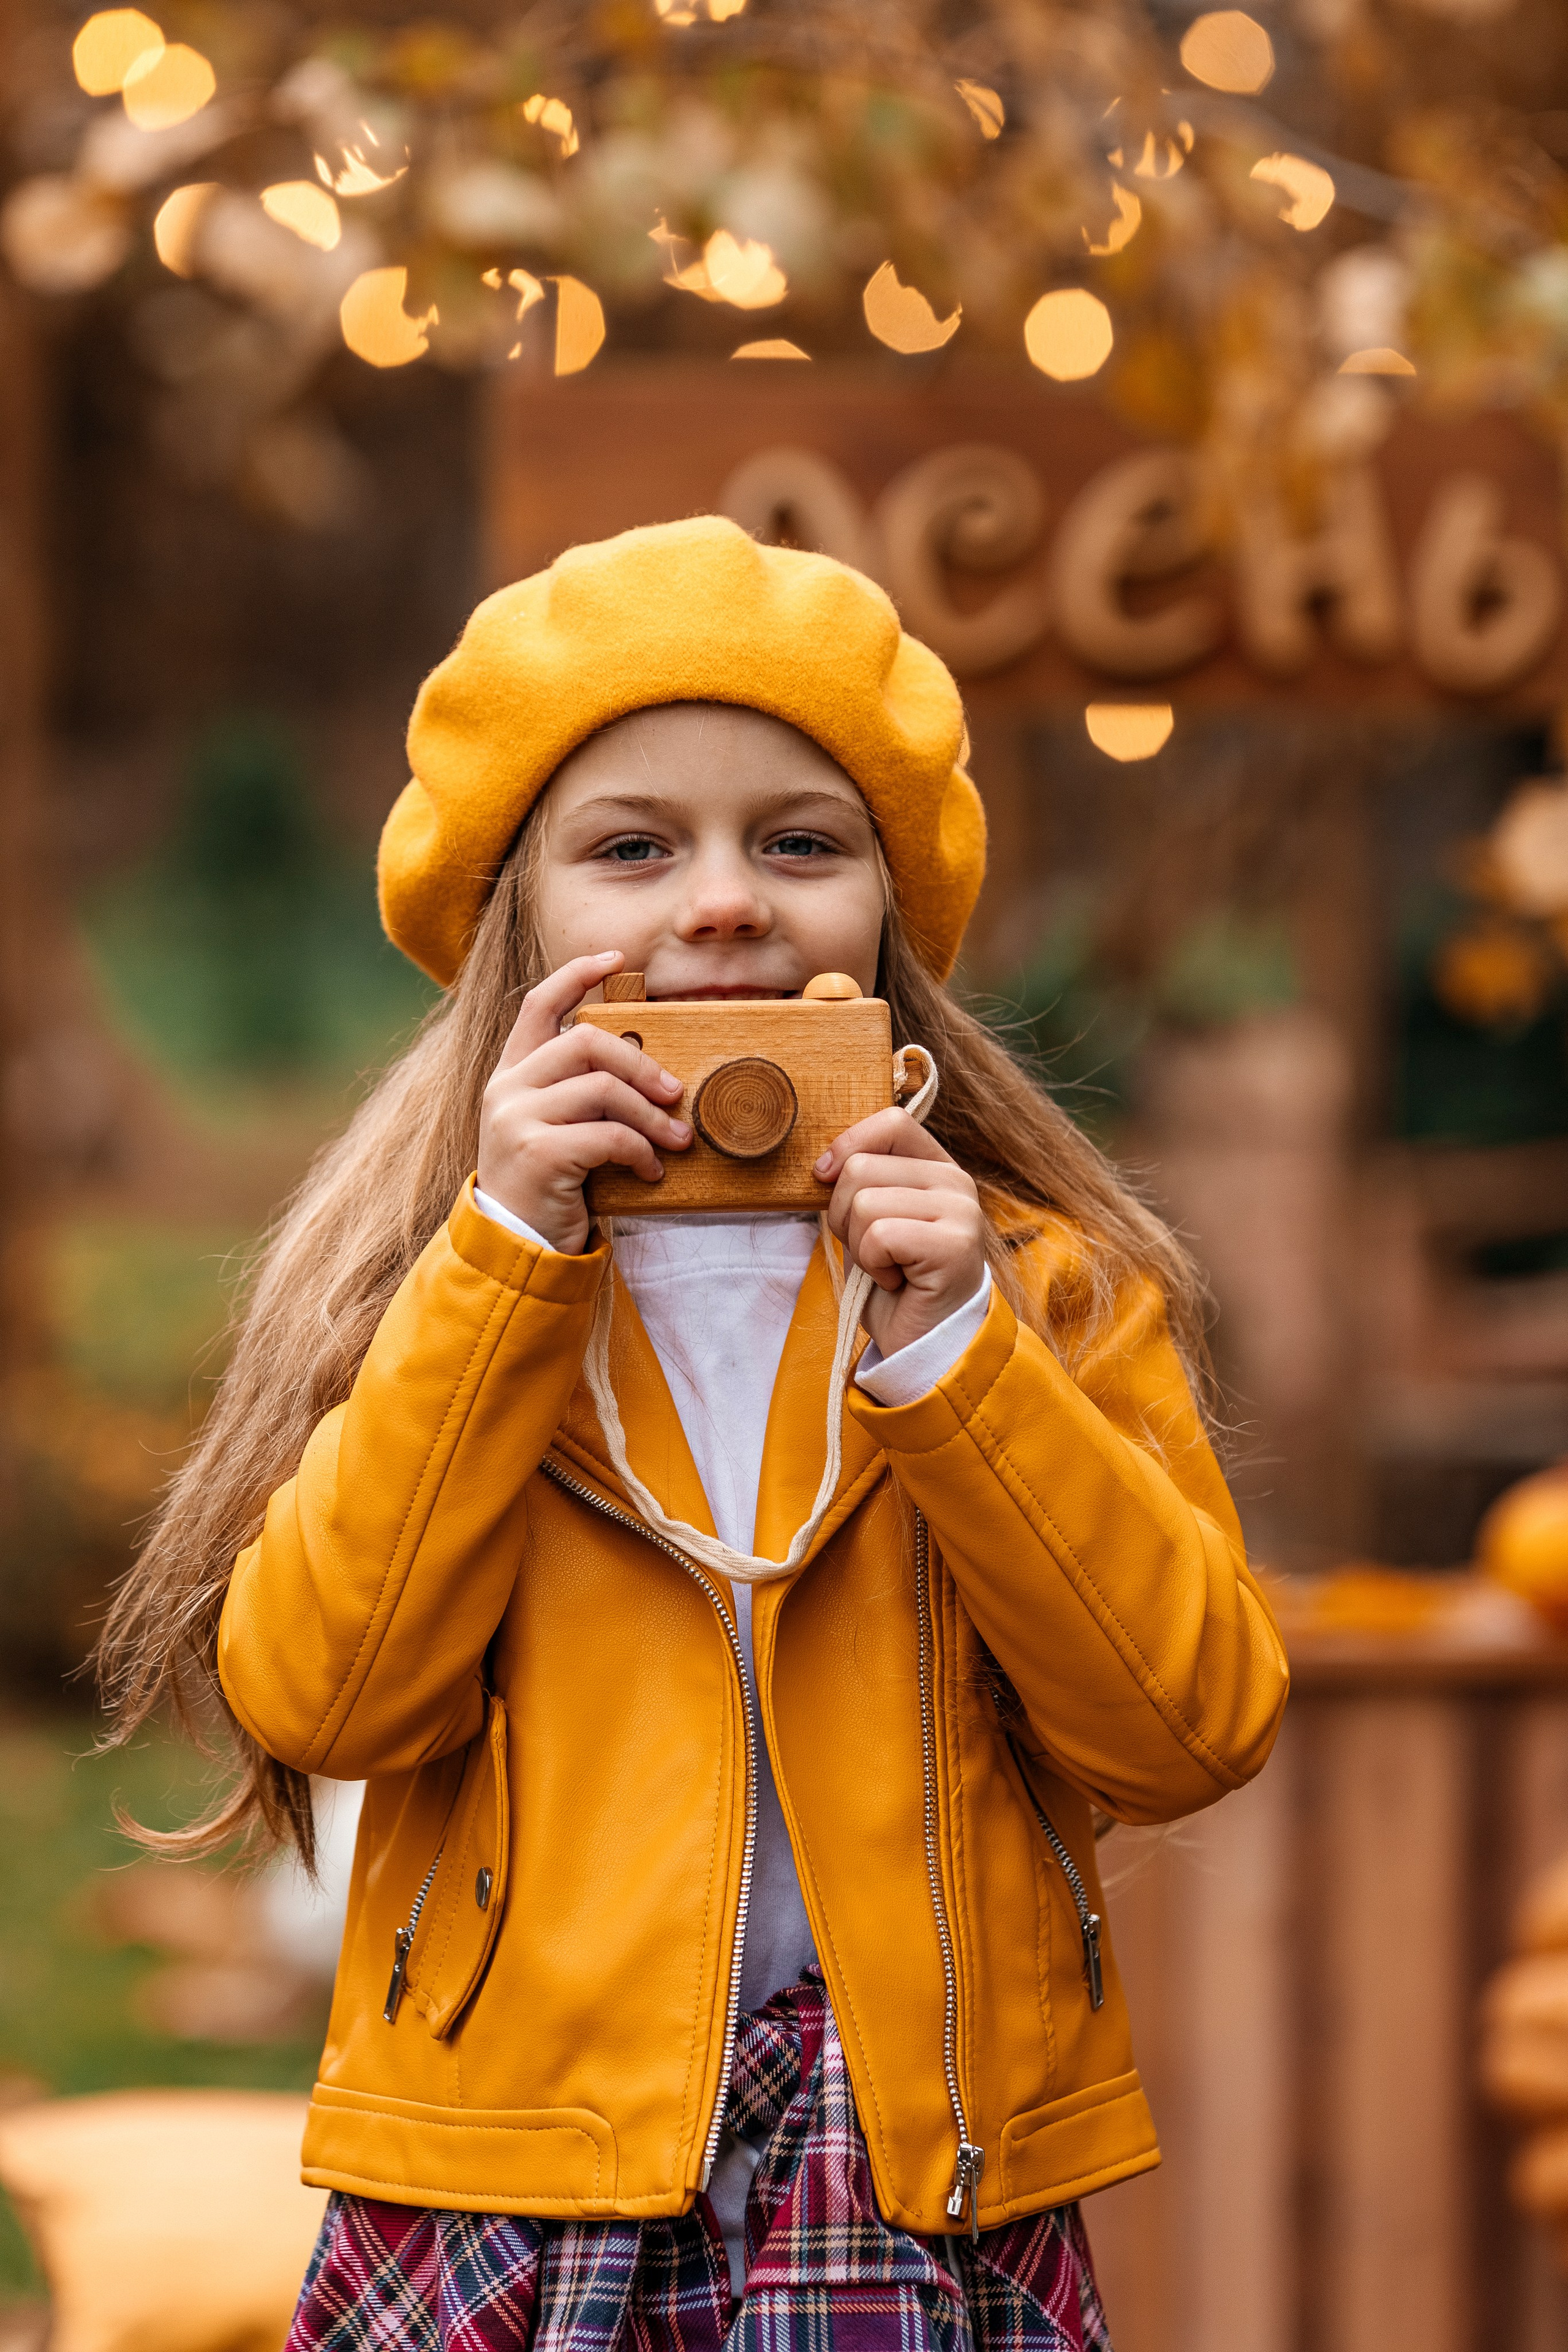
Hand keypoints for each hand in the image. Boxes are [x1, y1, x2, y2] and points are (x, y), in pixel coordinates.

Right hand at [477, 952, 690, 1252]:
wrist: (515, 1246)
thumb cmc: (548, 1186)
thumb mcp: (555, 1129)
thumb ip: (579, 1094)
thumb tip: (647, 1069)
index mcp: (511, 1075)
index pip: (537, 1005)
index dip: (576, 974)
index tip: (616, 958)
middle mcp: (506, 1089)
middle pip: (585, 1041)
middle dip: (641, 1063)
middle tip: (676, 1093)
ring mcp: (516, 1119)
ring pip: (603, 1088)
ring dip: (651, 1115)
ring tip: (676, 1140)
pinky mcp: (537, 1153)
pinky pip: (608, 1135)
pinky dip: (641, 1151)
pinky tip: (650, 1171)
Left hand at [815, 1110, 984, 1357]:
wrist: (926, 1343)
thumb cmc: (895, 1282)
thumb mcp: (871, 1221)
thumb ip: (860, 1183)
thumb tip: (824, 1165)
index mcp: (937, 1168)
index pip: (891, 1122)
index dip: (848, 1145)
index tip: (827, 1178)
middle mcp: (956, 1182)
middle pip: (861, 1167)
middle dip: (844, 1215)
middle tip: (873, 1251)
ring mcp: (961, 1212)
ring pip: (864, 1202)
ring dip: (859, 1246)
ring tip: (887, 1268)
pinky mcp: (955, 1246)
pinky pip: (879, 1236)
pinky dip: (873, 1266)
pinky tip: (896, 1282)